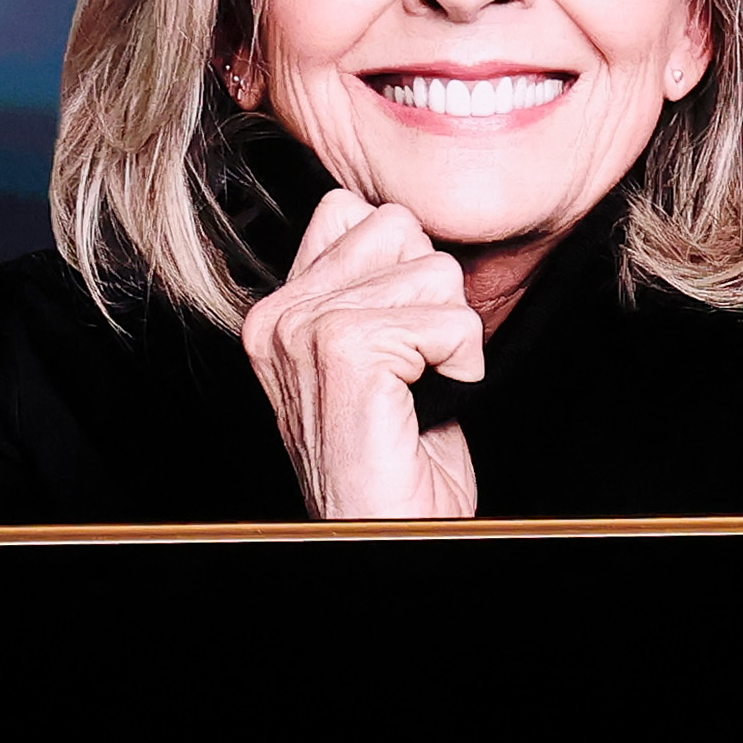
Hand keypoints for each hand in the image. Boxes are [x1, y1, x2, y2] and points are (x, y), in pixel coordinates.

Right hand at [242, 186, 482, 519]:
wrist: (386, 530)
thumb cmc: (393, 460)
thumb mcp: (376, 359)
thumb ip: (375, 290)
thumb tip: (412, 231)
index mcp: (279, 312)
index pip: (355, 212)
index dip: (405, 265)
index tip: (403, 337)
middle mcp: (280, 315)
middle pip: (400, 229)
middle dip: (433, 296)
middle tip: (415, 367)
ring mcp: (306, 330)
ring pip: (434, 271)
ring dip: (451, 336)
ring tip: (420, 389)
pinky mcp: (345, 350)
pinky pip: (450, 320)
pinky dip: (463, 364)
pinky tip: (430, 402)